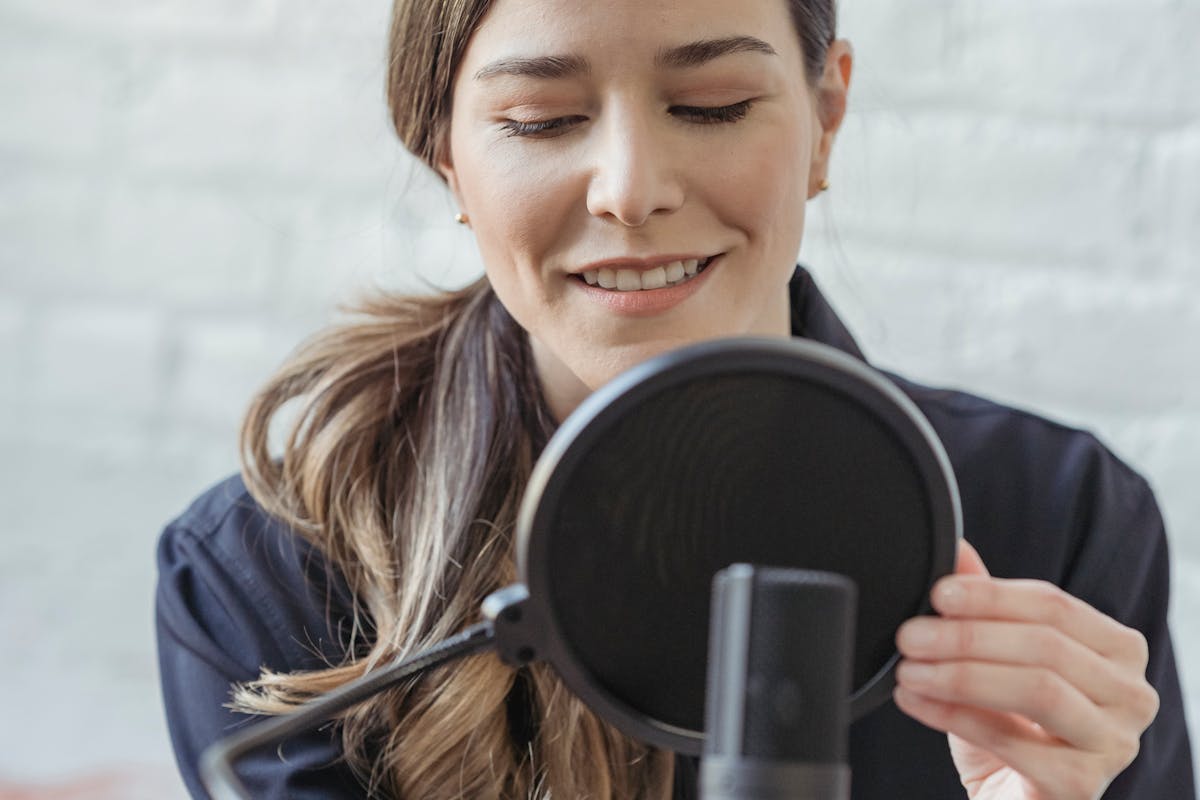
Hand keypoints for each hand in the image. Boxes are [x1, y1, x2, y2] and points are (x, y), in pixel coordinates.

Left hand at [893, 540, 1159, 799]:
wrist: (1008, 797)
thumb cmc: (1009, 725)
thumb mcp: (994, 658)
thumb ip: (984, 606)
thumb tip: (955, 549)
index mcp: (1116, 648)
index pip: (1054, 605)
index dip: (992, 596)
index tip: (938, 593)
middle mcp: (1130, 693)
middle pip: (1045, 646)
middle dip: (967, 636)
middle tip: (909, 635)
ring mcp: (1114, 743)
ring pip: (1037, 689)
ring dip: (961, 674)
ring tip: (909, 670)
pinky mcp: (1084, 786)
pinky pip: (1013, 742)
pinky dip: (955, 717)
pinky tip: (916, 702)